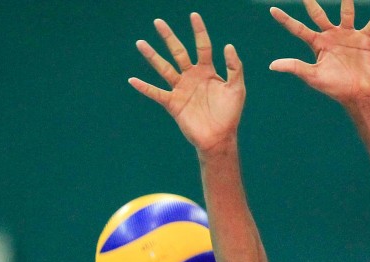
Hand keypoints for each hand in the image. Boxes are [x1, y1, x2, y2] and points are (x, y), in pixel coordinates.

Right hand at [130, 13, 244, 154]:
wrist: (220, 138)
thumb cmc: (230, 114)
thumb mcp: (237, 89)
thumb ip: (234, 68)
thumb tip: (228, 46)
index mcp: (207, 71)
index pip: (202, 46)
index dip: (199, 31)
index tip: (194, 15)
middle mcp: (191, 76)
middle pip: (178, 52)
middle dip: (169, 37)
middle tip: (158, 22)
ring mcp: (181, 89)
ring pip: (164, 68)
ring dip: (152, 56)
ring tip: (141, 43)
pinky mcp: (173, 103)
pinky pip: (156, 93)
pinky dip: (145, 87)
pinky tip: (132, 80)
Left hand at [268, 0, 369, 106]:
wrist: (358, 95)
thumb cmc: (335, 88)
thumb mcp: (313, 77)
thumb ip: (295, 67)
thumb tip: (272, 65)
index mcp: (317, 44)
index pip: (298, 29)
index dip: (285, 20)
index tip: (271, 10)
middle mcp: (331, 36)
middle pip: (318, 13)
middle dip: (310, 1)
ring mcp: (348, 36)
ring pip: (346, 12)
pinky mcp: (365, 39)